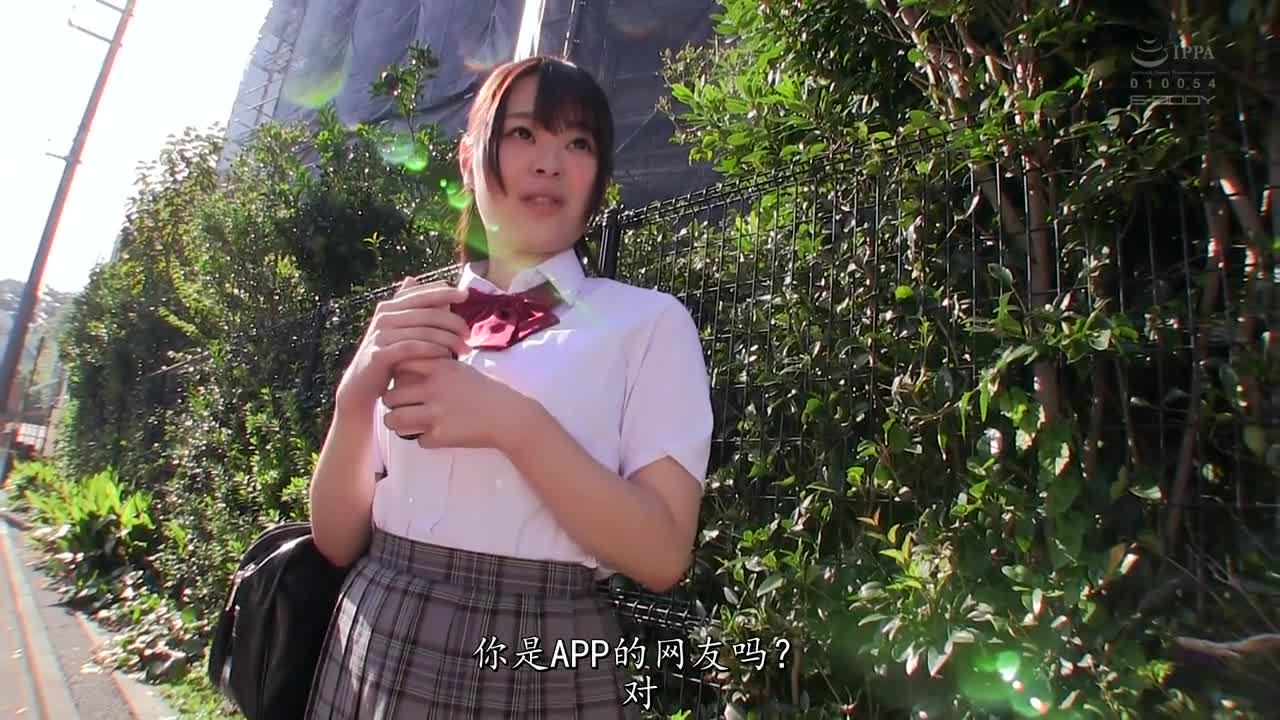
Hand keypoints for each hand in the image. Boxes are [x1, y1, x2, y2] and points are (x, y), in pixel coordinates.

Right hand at [334, 276, 470, 415]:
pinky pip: (412, 348)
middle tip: (469, 334)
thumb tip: (444, 287)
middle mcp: (384, 316)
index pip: (421, 293)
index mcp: (390, 307)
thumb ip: (423, 311)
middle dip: (453, 322)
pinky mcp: (379, 353)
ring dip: (448, 340)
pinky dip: (432, 350)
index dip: (444, 292)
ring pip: (423, 331)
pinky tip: (447, 356)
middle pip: (427, 313)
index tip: (465, 295)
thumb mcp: (406, 331)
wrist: (362, 385)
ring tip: (465, 349)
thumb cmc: (390, 357)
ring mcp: (380, 334)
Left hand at [380, 358, 543, 451]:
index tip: (399, 380)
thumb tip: (403, 368)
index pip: (400, 365)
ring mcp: (436, 414)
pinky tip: (435, 434)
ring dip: (398, 423)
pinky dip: (424, 439)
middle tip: (398, 406)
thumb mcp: (460, 369)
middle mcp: (435, 389)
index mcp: (440, 368)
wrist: (508, 416)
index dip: (394, 374)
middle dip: (391, 403)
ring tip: (405, 422)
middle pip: (391, 396)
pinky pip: (417, 440)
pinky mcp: (441, 436)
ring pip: (395, 420)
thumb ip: (434, 366)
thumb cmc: (484, 391)